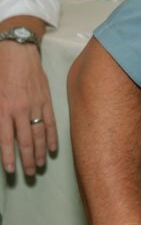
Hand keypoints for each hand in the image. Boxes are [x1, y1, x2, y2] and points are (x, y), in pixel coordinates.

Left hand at [0, 42, 57, 174]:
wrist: (17, 51)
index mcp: (3, 109)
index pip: (6, 140)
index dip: (9, 157)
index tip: (12, 171)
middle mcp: (19, 110)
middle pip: (25, 141)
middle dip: (27, 159)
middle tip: (28, 173)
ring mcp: (35, 105)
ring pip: (39, 134)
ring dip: (40, 151)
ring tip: (40, 165)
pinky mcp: (46, 99)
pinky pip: (50, 121)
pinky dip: (52, 136)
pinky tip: (52, 147)